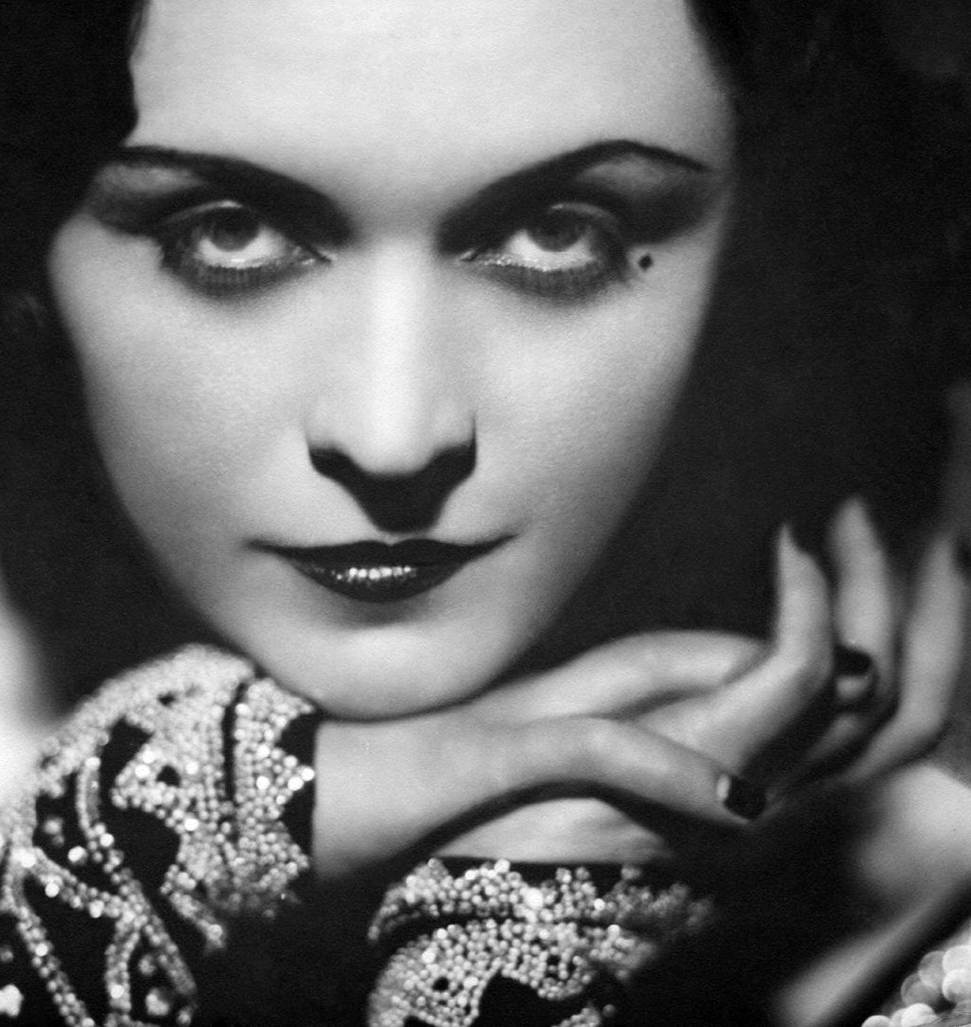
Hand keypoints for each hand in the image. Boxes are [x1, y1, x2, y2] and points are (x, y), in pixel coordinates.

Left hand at [313, 406, 970, 876]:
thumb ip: (682, 680)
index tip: (858, 538)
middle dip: (906, 608)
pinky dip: (805, 612)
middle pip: (884, 708)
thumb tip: (751, 641)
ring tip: (846, 523)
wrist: (409, 796)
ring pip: (858, 696)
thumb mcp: (601, 697)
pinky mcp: (687, 749)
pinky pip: (787, 684)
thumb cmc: (487, 743)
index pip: (850, 709)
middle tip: (873, 520)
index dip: (878, 627)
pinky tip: (791, 552)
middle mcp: (748, 780)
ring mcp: (727, 771)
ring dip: (871, 597)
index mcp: (727, 768)